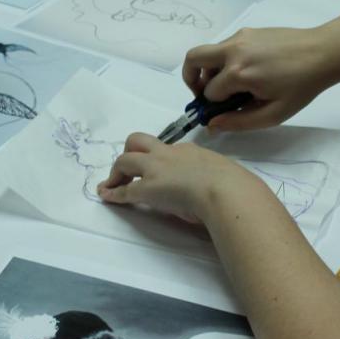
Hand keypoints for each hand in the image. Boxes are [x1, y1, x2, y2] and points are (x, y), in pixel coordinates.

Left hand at [96, 133, 258, 223]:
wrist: (225, 189)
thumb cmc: (233, 185)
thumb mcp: (223, 173)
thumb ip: (214, 177)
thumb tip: (210, 192)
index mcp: (190, 151)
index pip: (168, 150)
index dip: (159, 159)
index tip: (159, 170)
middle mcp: (169, 154)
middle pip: (139, 141)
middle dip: (130, 153)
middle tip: (129, 170)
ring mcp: (156, 169)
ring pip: (125, 160)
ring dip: (117, 172)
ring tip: (112, 185)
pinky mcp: (148, 188)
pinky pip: (124, 189)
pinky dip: (113, 192)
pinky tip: (107, 196)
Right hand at [182, 27, 337, 131]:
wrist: (323, 53)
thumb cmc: (302, 86)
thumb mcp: (273, 114)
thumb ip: (239, 121)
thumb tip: (213, 125)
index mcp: (239, 72)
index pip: (209, 93)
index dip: (212, 107)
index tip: (221, 113)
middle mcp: (233, 50)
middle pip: (193, 60)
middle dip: (192, 80)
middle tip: (205, 95)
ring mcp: (240, 37)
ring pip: (208, 53)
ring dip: (209, 70)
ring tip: (230, 86)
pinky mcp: (248, 31)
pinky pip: (225, 47)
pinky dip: (224, 61)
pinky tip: (247, 73)